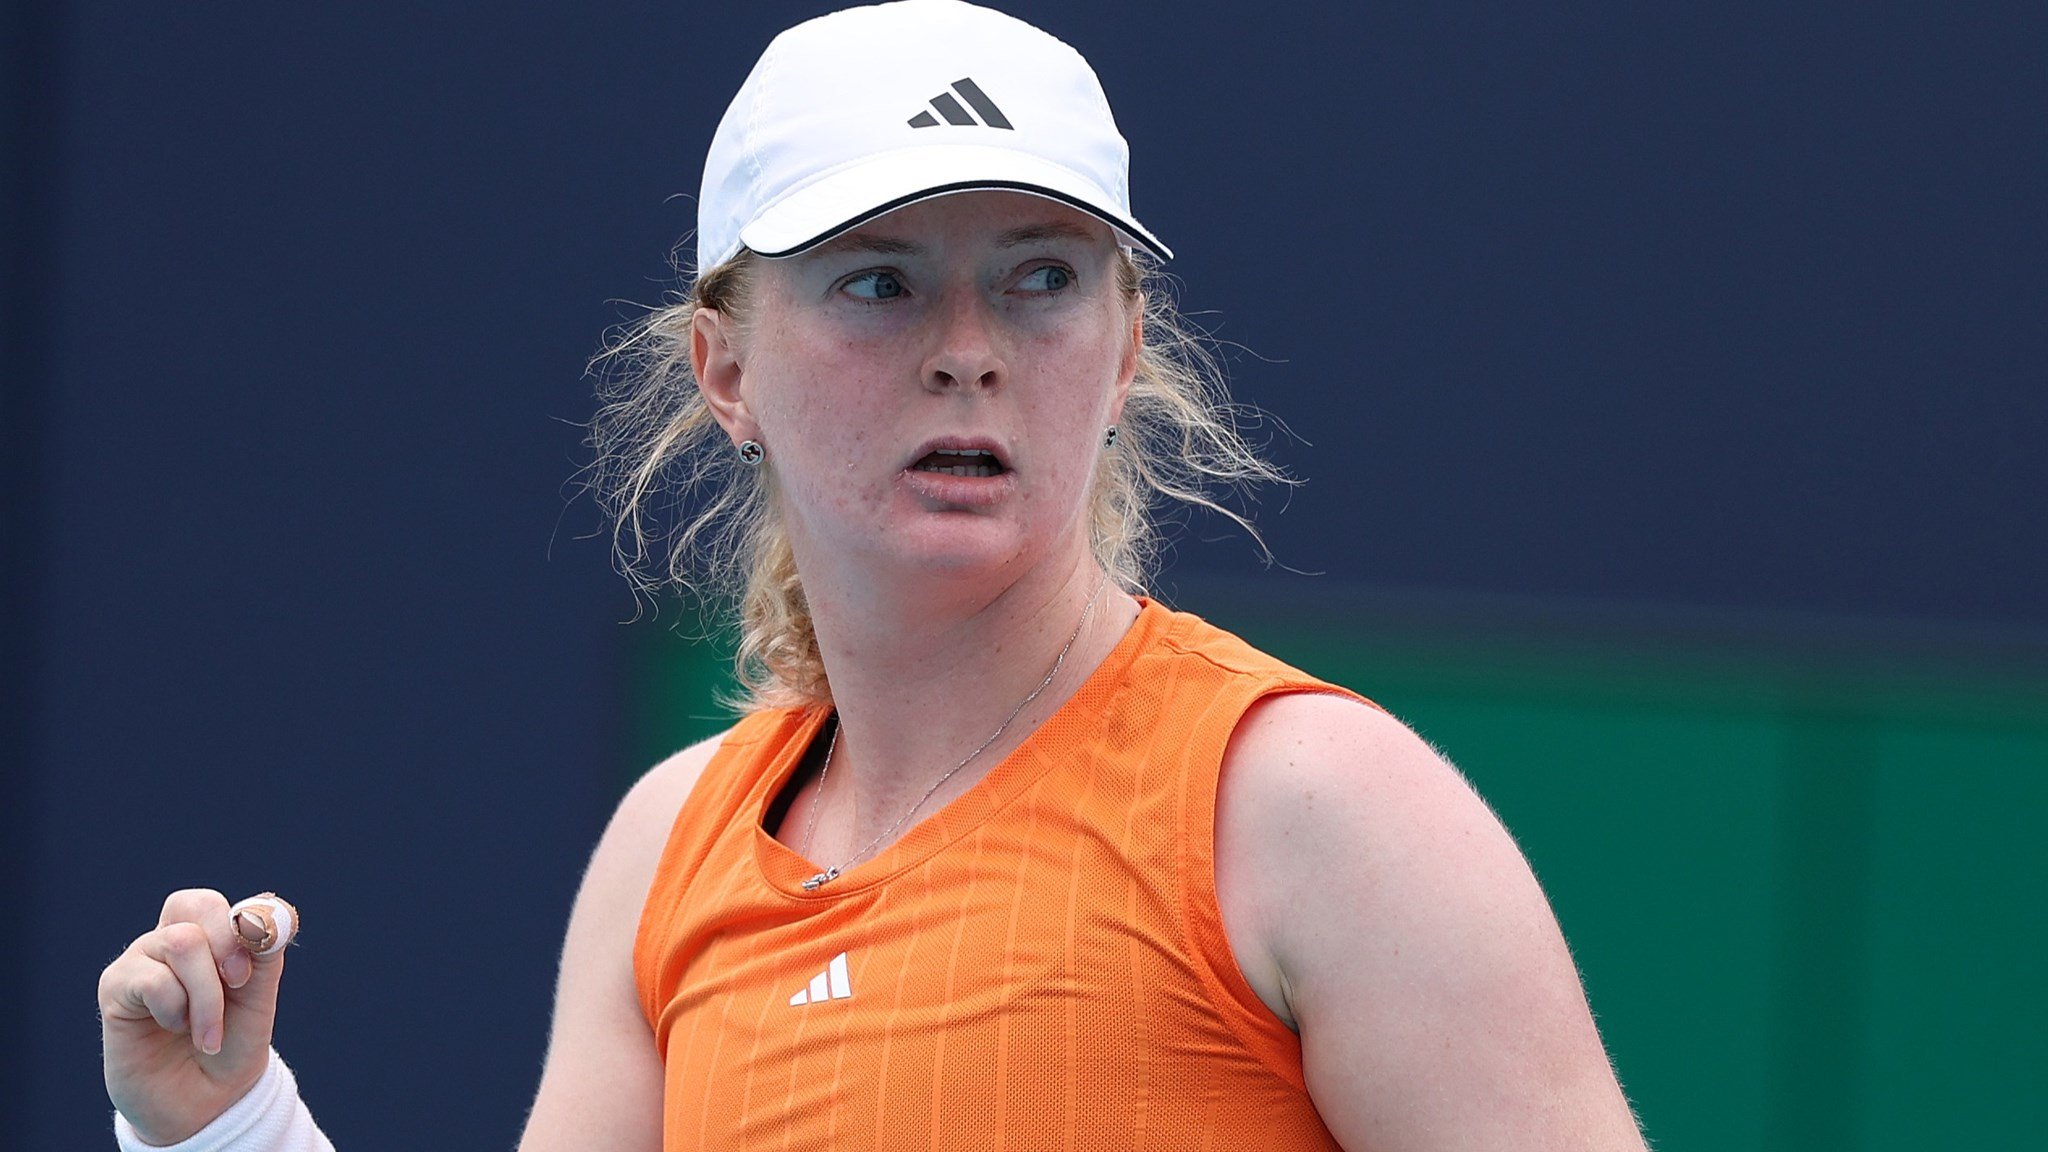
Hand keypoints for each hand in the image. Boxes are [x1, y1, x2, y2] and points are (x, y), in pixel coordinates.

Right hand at [99, 889, 296, 1144]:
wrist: (202, 1102)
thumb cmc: (231, 1046)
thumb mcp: (258, 1000)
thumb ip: (263, 956)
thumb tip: (268, 913)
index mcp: (206, 937)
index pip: (214, 902)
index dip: (241, 922)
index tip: (254, 968)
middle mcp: (169, 941)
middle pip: (194, 905)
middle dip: (227, 943)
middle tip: (239, 984)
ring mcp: (140, 961)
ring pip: (182, 943)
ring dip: (208, 995)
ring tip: (209, 1035)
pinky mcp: (116, 988)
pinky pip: (153, 978)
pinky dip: (177, 1008)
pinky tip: (174, 1029)